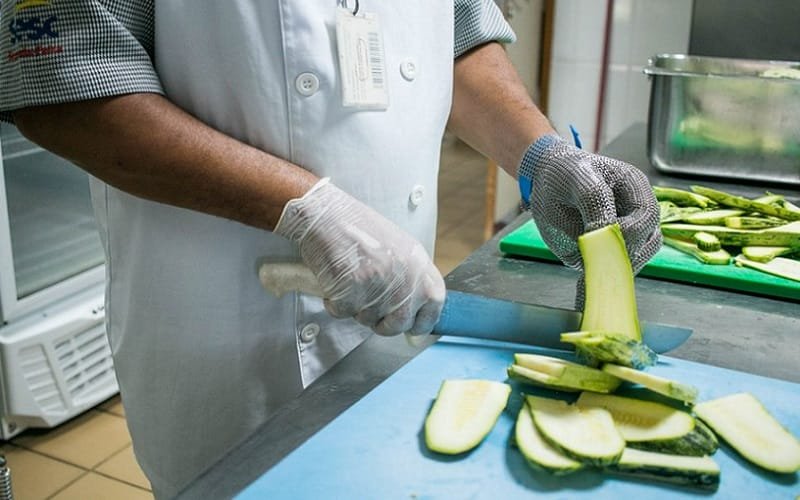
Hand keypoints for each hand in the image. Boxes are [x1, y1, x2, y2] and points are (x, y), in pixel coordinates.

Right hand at [274, 179, 444, 335]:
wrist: (326, 215)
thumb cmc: (360, 229)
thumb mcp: (400, 248)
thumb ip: (412, 278)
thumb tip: (414, 314)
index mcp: (418, 263)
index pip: (435, 303)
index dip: (423, 320)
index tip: (413, 326)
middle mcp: (403, 276)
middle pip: (400, 323)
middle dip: (383, 323)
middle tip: (370, 306)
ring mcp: (378, 285)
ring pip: (369, 321)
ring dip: (357, 309)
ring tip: (351, 280)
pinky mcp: (351, 291)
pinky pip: (343, 313)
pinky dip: (335, 302)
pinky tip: (336, 279)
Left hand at [518, 135, 661, 273]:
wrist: (546, 179)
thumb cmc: (565, 172)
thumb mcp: (578, 179)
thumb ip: (594, 201)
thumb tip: (604, 232)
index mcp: (635, 189)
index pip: (647, 216)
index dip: (629, 231)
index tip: (600, 236)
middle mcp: (636, 215)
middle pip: (648, 243)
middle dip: (622, 255)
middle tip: (593, 261)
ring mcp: (624, 236)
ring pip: (633, 261)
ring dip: (612, 270)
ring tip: (587, 279)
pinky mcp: (606, 252)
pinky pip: (610, 271)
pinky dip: (598, 280)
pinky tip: (582, 292)